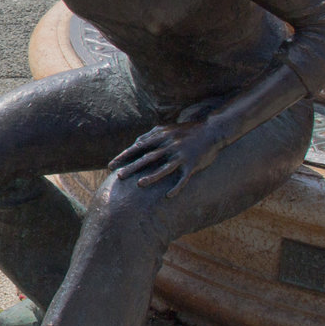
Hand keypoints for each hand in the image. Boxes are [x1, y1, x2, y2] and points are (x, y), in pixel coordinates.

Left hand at [109, 118, 225, 197]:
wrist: (212, 130)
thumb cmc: (186, 131)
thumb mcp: (167, 129)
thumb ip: (151, 135)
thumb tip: (135, 143)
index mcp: (161, 136)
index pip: (138, 147)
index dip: (124, 156)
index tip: (111, 165)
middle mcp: (170, 145)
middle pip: (148, 158)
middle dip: (132, 167)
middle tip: (119, 176)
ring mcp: (182, 155)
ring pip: (165, 168)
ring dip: (152, 177)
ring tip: (139, 184)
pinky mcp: (193, 164)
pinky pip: (184, 178)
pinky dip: (177, 187)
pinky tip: (169, 196)